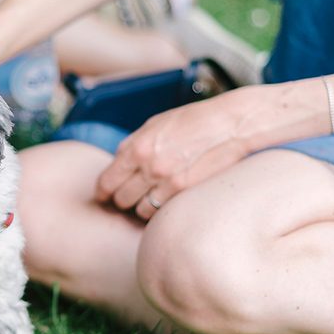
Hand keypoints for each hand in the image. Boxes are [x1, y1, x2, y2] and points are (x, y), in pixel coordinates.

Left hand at [94, 90, 255, 220]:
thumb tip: (117, 163)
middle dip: (122, 199)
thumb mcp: (155, 124)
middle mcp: (149, 166)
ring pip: (140, 210)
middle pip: (121, 199)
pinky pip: (161, 212)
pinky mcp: (185, 192)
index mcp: (137, 147)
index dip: (103, 192)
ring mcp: (167, 181)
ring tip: (151, 198)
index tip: (104, 195)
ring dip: (142, 206)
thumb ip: (133, 145)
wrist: (231, 124)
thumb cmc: (194, 121)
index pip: (107, 181)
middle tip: (130, 196)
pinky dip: (160, 210)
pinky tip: (166, 201)